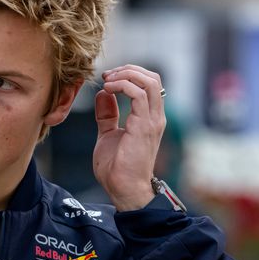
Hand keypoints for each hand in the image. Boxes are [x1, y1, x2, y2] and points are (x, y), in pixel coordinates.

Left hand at [93, 64, 165, 210]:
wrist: (123, 189)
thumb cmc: (116, 168)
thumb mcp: (108, 134)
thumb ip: (107, 115)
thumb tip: (103, 95)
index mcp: (149, 117)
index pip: (149, 83)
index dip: (128, 74)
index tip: (107, 79)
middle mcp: (155, 117)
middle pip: (152, 78)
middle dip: (128, 70)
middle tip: (107, 76)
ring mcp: (152, 121)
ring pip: (149, 82)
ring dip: (125, 76)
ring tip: (106, 81)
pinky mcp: (144, 126)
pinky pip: (139, 95)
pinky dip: (122, 86)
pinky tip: (107, 90)